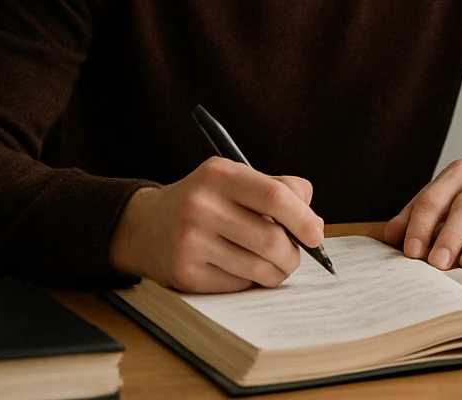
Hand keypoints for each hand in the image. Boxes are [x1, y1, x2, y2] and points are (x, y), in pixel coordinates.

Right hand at [107, 157, 324, 292]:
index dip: (304, 219)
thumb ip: (279, 189)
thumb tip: (314, 222)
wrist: (145, 226)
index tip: (316, 234)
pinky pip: (238, 286)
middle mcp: (201, 206)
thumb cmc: (205, 201)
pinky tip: (241, 269)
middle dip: (293, 254)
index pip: (276, 197)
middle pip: (271, 239)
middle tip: (294, 256)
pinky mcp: (185, 274)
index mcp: (219, 175)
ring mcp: (190, 242)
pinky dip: (251, 281)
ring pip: (258, 268)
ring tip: (273, 264)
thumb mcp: (235, 179)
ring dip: (276, 271)